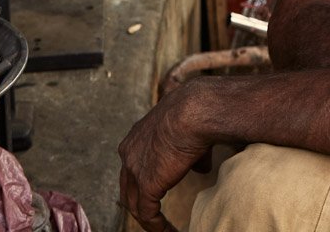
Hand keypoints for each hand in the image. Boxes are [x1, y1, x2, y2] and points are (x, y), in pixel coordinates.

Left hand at [118, 85, 213, 231]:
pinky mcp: (146, 184)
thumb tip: (201, 169)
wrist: (195, 111)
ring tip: (163, 230)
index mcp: (137, 136)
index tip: (158, 191)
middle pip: (128, 186)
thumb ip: (191, 154)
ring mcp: (135, 169)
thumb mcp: (190, 133)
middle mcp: (129, 152)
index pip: (133, 166)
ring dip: (148, 219)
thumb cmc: (197, 113)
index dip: (144, 181)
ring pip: (134, 203)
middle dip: (139, 202)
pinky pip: (147, 213)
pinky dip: (156, 226)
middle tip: (154, 217)